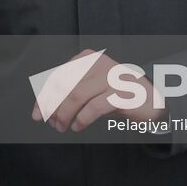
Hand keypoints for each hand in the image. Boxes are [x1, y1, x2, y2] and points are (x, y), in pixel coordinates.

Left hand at [32, 50, 162, 133]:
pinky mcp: (121, 93)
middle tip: (51, 123)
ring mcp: (110, 77)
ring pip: (76, 95)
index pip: (58, 76)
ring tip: (62, 127)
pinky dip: (82, 119)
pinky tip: (78, 126)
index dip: (44, 96)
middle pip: (64, 85)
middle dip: (52, 106)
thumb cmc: (115, 93)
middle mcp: (97, 63)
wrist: (149, 99)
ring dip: (64, 115)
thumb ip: (70, 90)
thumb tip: (43, 106)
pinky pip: (94, 107)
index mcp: (87, 58)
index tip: (37, 114)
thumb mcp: (90, 86)